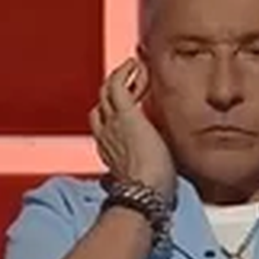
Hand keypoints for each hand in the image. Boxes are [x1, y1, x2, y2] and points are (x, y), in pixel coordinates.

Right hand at [89, 58, 175, 201]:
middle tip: (130, 81)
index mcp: (110, 153)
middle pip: (100, 105)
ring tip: (136, 69)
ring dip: (120, 78)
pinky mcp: (125, 114)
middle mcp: (106, 136)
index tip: (127, 107)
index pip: (104, 127)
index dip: (112, 114)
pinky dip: (124, 72)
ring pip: (106, 91)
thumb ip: (146, 172)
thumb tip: (158, 179)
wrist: (145, 193)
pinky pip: (117, 84)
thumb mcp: (146, 178)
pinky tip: (136, 65)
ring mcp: (113, 124)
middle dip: (112, 92)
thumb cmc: (150, 193)